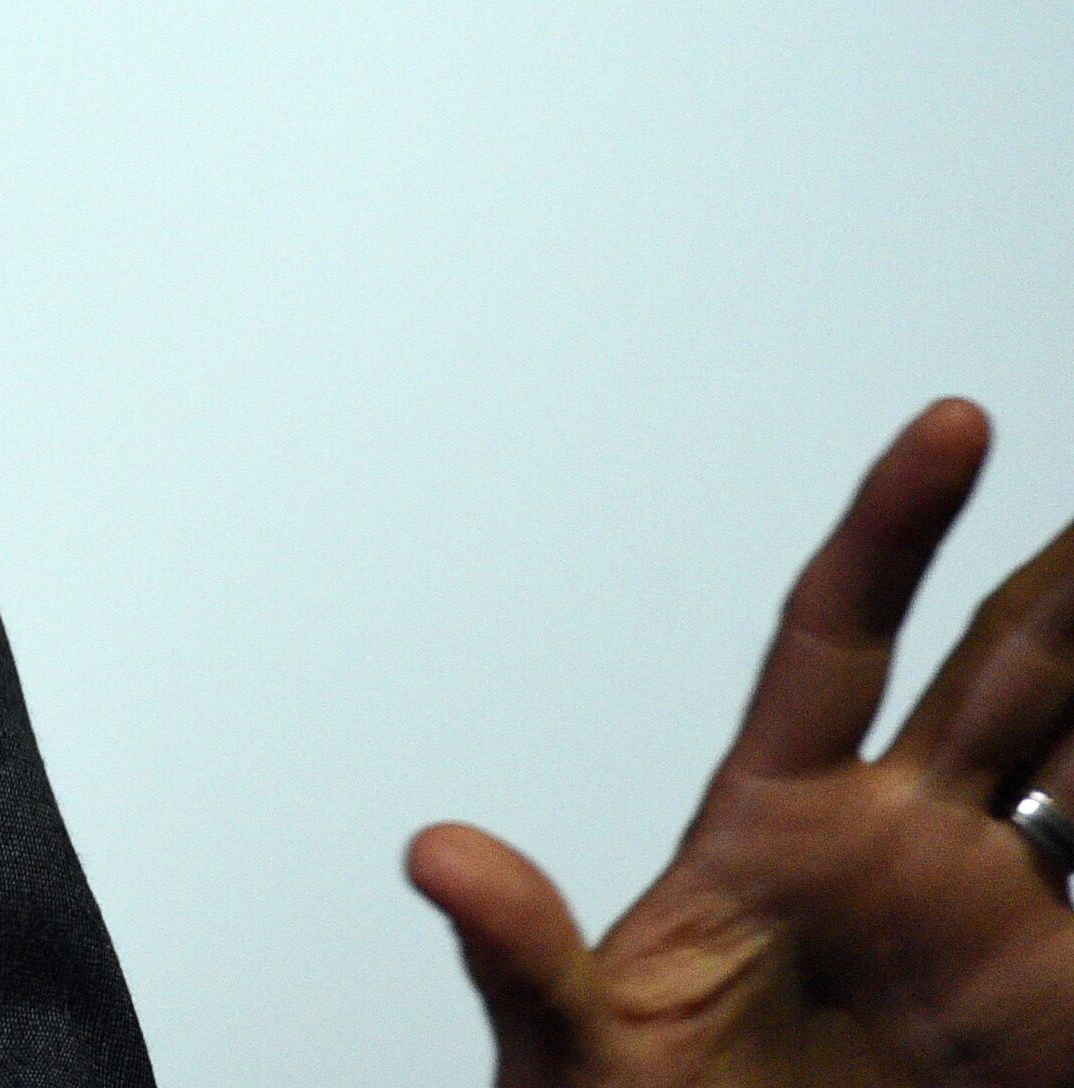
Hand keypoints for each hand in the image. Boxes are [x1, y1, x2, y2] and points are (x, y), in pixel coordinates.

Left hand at [411, 400, 1073, 1086]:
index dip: (897, 527)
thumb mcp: (571, 1060)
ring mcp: (1000, 924)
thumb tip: (438, 857)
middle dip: (1073, 585)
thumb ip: (522, 957)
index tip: (961, 423)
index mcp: (777, 825)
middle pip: (1009, 675)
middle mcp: (903, 849)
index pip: (841, 634)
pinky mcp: (1062, 1008)